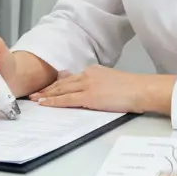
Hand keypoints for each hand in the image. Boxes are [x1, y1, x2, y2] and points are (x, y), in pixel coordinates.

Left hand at [30, 65, 173, 113]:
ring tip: (35, 99)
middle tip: (34, 93)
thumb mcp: (111, 81)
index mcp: (93, 71)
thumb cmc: (132, 89)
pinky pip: (67, 100)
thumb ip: (97, 83)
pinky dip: (54, 102)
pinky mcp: (89, 96)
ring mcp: (87, 85)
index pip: (70, 78)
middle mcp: (87, 75)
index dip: (57, 84)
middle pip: (62, 83)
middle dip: (47, 89)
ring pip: (61, 90)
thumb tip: (88, 91)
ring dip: (46, 95)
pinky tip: (45, 104)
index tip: (47, 88)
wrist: (142, 89)